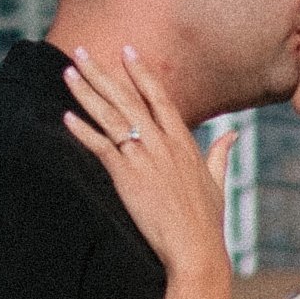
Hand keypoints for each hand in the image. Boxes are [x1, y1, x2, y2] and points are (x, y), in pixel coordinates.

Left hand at [64, 45, 232, 283]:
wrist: (195, 248)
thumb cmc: (206, 220)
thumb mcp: (217, 181)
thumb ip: (220, 153)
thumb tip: (233, 134)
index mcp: (182, 141)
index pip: (158, 96)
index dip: (141, 72)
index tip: (127, 50)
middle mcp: (162, 143)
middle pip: (126, 98)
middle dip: (102, 73)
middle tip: (81, 52)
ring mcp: (143, 157)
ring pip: (110, 116)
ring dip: (86, 93)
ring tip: (68, 73)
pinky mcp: (127, 176)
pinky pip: (100, 147)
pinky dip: (82, 131)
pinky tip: (66, 117)